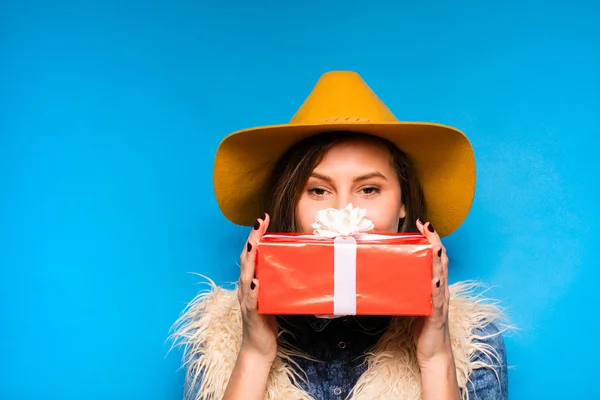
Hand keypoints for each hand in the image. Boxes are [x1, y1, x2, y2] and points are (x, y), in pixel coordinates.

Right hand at [237, 213, 277, 362]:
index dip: (255, 236)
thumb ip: (278, 281)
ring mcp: (247, 301)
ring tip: (255, 244)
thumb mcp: (273, 295)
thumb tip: (294, 264)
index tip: (263, 219)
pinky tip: (256, 282)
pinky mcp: (252, 315)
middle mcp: (246, 288)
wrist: (258, 350)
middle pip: (246, 259)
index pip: (251, 254)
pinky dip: (253, 291)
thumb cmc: (266, 321)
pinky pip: (252, 301)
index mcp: (251, 281)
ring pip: (246, 276)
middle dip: (252, 239)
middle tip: (259, 222)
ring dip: (250, 259)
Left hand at [412, 219, 453, 366]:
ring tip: (434, 245)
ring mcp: (441, 302)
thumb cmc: (423, 327)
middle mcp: (441, 290)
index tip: (423, 223)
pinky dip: (436, 288)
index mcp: (435, 285)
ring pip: (441, 276)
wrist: (434, 353)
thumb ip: (407, 286)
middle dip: (435, 241)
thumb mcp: (414, 301)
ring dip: (437, 260)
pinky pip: (438, 300)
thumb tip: (389, 272)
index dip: (431, 239)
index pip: (435, 257)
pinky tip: (433, 279)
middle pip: (441, 261)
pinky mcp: (436, 316)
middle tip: (427, 225)